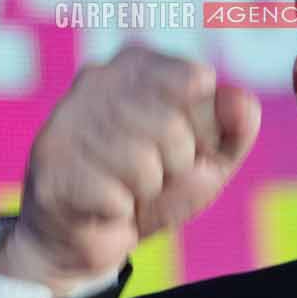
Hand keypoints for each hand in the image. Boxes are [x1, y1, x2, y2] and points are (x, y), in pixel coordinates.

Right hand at [0, 44, 261, 293]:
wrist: (85, 234)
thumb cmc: (151, 185)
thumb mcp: (207, 157)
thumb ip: (234, 128)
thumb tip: (244, 103)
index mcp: (138, 63)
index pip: (198, 82)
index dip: (202, 129)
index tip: (182, 144)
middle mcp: (97, 78)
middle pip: (173, 128)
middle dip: (175, 166)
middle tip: (151, 175)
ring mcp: (68, 121)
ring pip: (144, 166)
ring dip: (146, 192)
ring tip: (127, 189)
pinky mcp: (52, 167)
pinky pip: (117, 199)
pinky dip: (120, 213)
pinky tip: (103, 205)